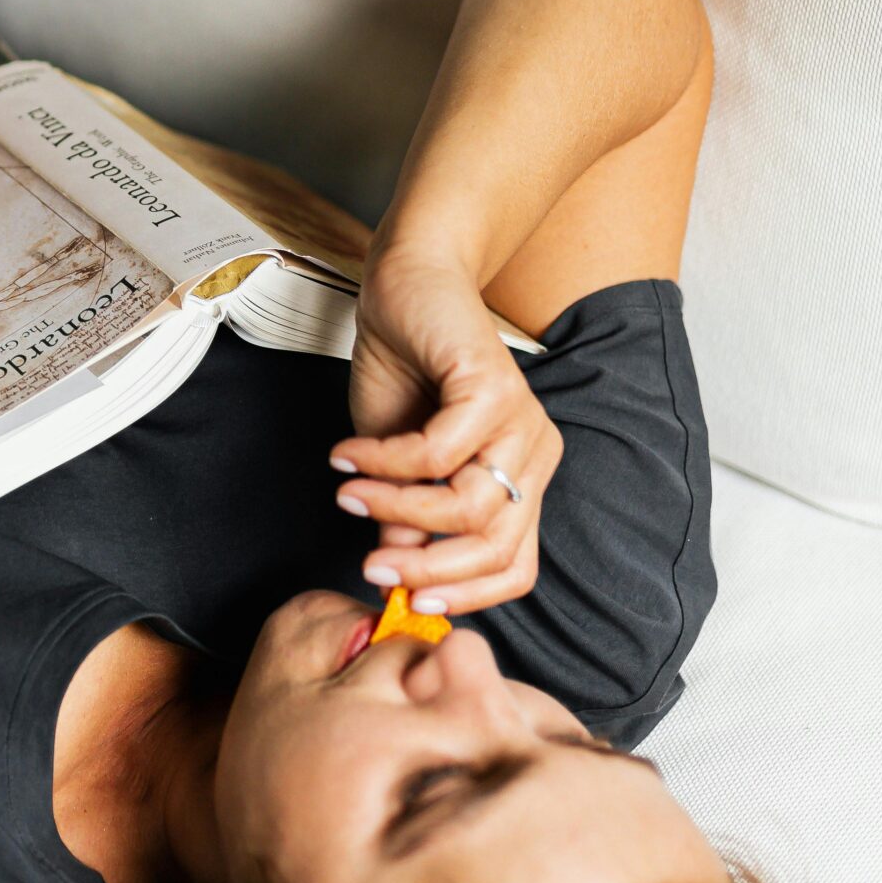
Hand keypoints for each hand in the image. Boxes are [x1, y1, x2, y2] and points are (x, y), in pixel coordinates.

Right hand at [331, 245, 562, 615]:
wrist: (406, 284)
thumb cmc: (403, 368)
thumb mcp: (395, 460)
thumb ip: (401, 515)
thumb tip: (393, 570)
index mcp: (520, 478)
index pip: (514, 565)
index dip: (464, 594)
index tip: (403, 598)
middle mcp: (533, 454)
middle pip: (497, 546)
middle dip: (427, 568)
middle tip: (371, 568)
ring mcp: (521, 421)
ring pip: (470, 505)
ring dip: (398, 509)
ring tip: (348, 496)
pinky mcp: (495, 386)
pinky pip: (440, 452)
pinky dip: (386, 462)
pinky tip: (349, 455)